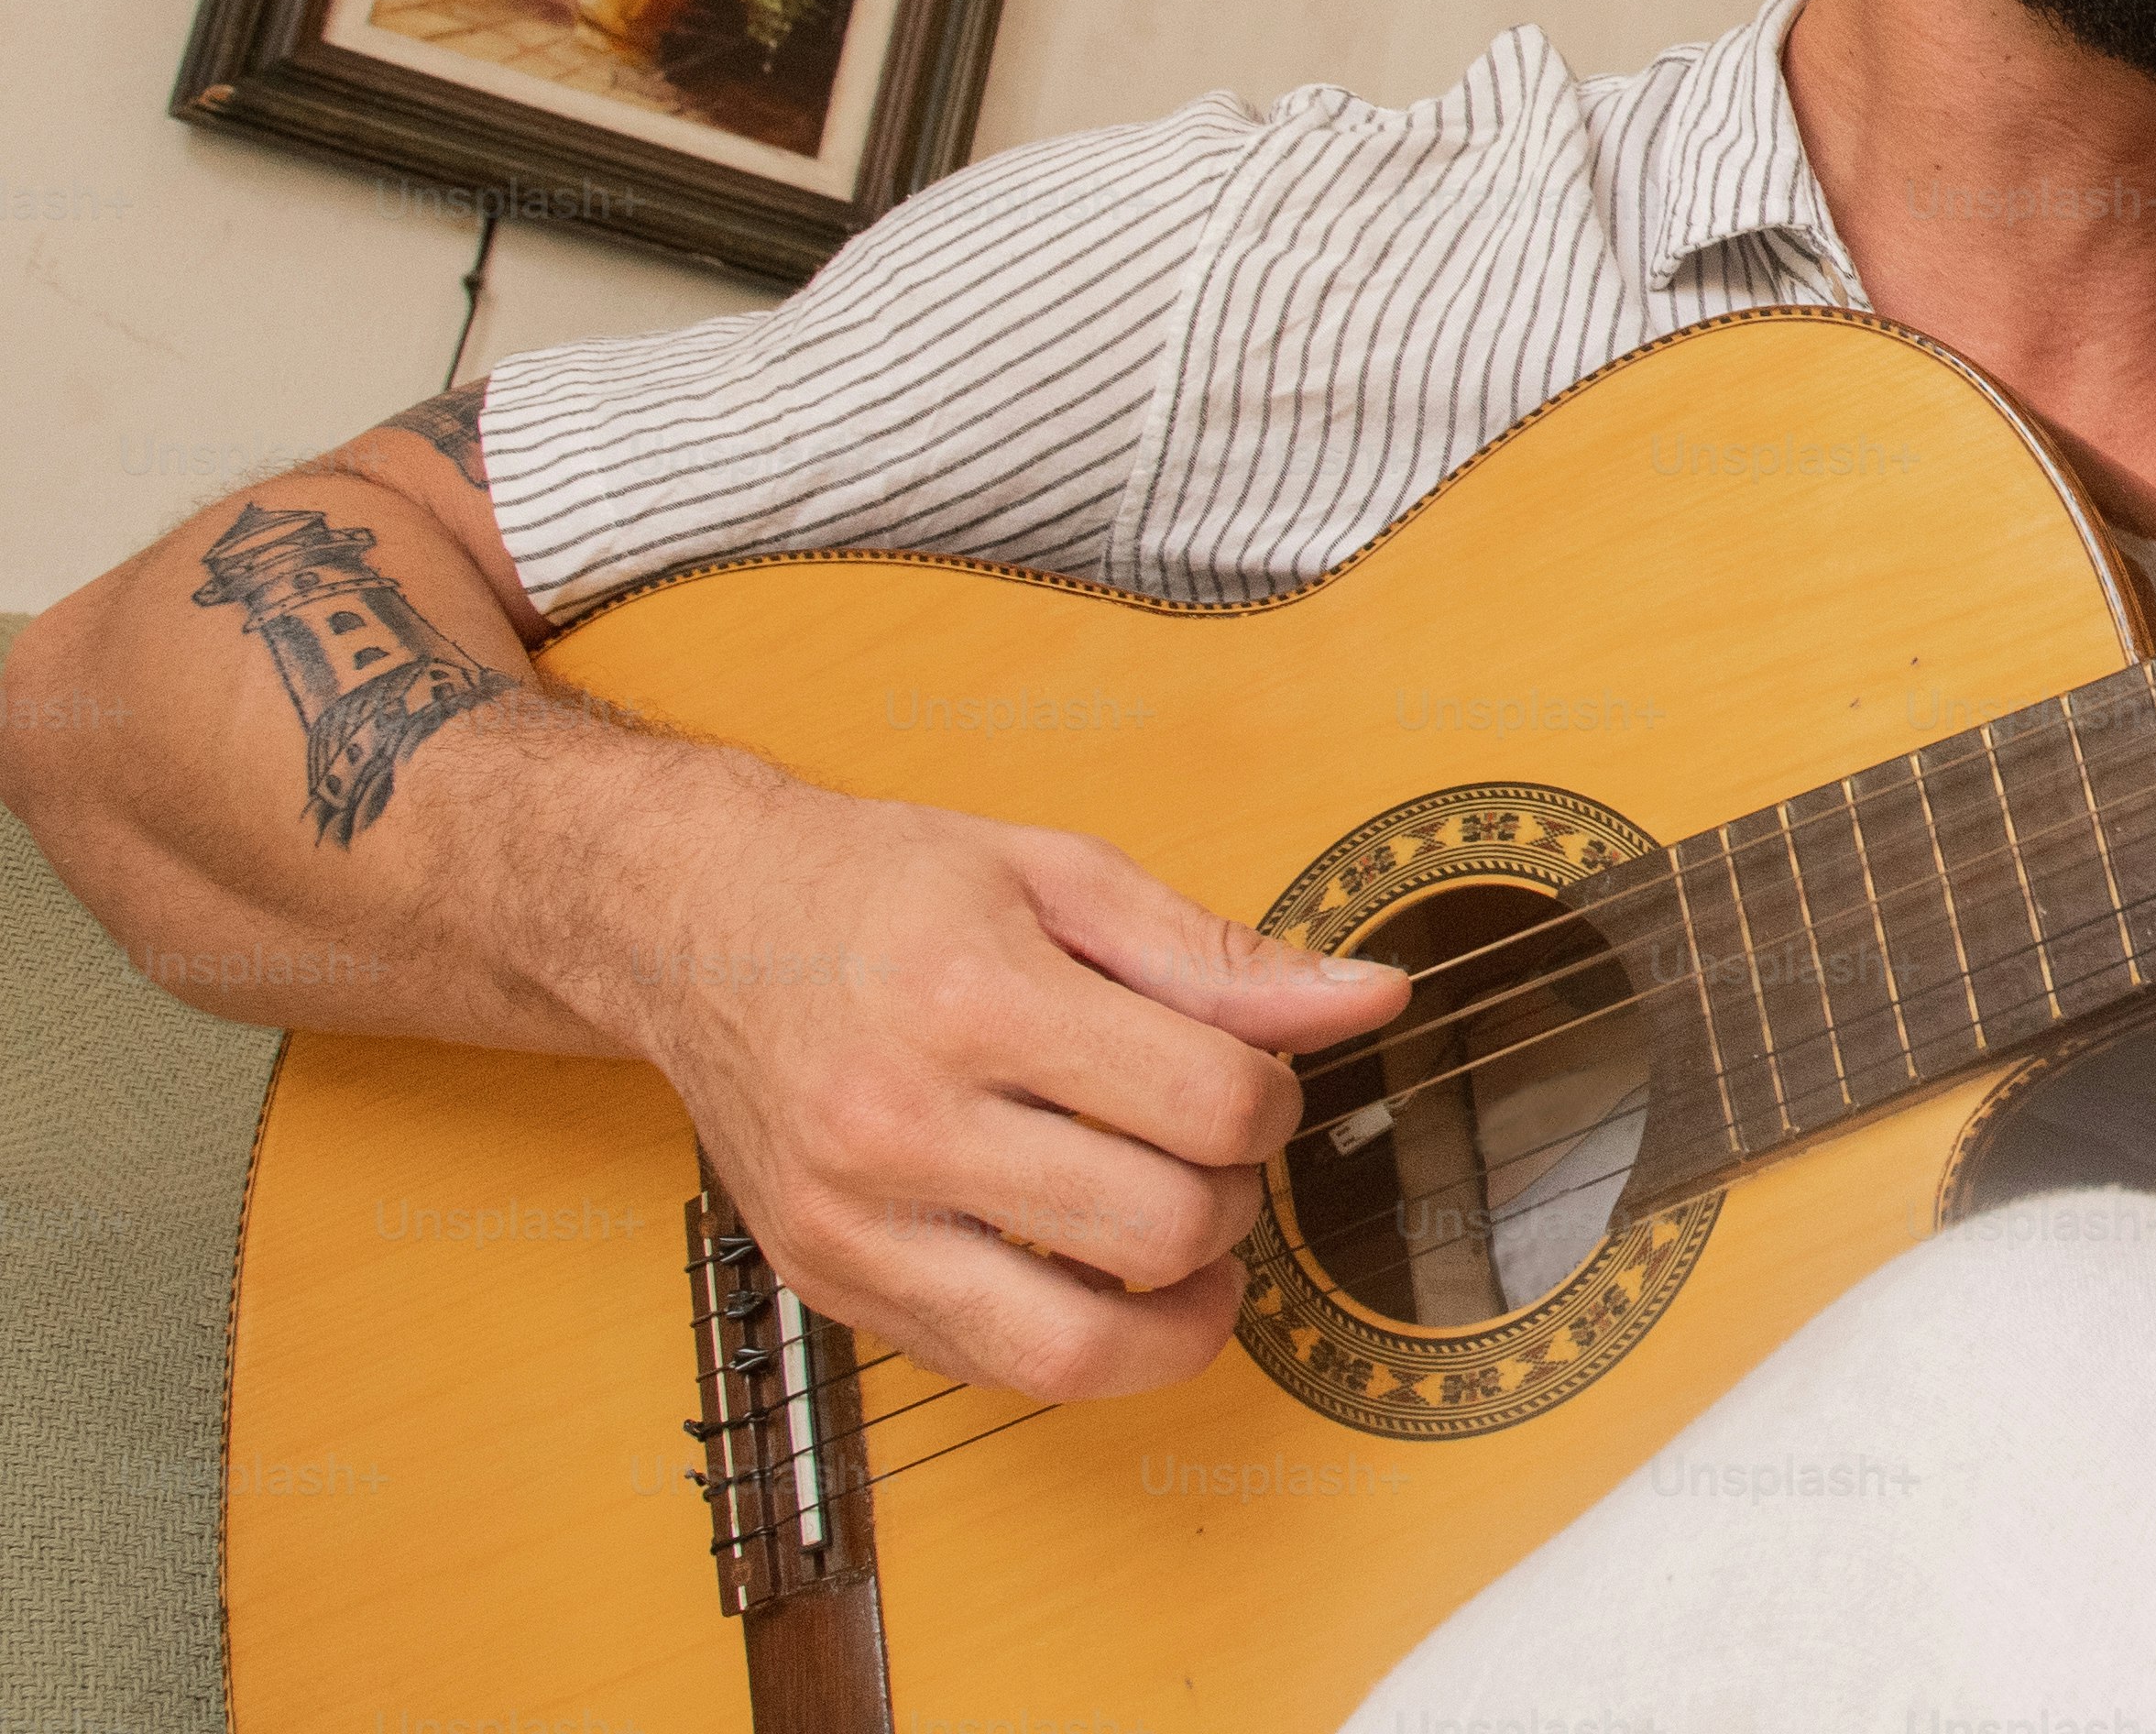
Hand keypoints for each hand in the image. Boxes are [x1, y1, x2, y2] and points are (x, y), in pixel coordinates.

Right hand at [597, 774, 1411, 1401]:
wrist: (696, 922)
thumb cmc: (881, 887)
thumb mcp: (1063, 876)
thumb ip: (1219, 958)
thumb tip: (1371, 1000)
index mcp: (973, 999)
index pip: (1205, 1103)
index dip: (1274, 1103)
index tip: (1257, 1083)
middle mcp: (899, 1123)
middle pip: (1161, 1228)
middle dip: (1236, 1200)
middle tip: (1222, 1153)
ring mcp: (853, 1222)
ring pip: (1077, 1347)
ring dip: (1181, 1311)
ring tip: (1193, 1245)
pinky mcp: (828, 1285)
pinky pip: (995, 1367)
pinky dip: (1084, 1342)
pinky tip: (1101, 1269)